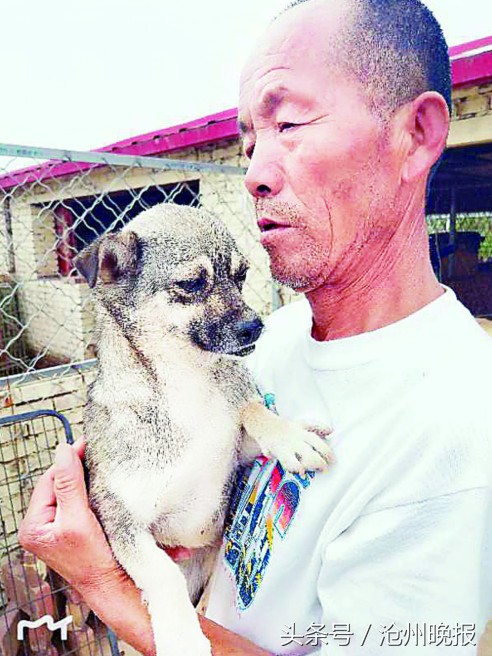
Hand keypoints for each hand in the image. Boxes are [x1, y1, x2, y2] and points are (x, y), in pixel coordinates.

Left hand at [18, 439, 123, 593]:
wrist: (111, 583)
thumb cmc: (93, 560)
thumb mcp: (78, 519)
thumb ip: (69, 485)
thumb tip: (63, 451)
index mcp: (32, 525)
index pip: (48, 480)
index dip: (68, 460)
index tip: (86, 443)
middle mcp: (39, 526)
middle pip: (56, 483)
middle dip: (74, 468)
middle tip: (94, 450)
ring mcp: (54, 528)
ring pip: (66, 490)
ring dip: (81, 477)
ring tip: (96, 463)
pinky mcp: (69, 528)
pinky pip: (74, 500)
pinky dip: (85, 489)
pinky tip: (97, 482)